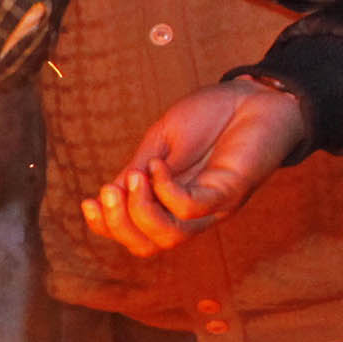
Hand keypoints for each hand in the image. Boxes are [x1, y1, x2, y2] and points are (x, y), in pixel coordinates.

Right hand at [80, 77, 308, 256]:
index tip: (88, 203)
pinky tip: (159, 164)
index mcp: (170, 201)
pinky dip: (166, 189)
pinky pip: (191, 206)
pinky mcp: (229, 191)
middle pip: (150, 245)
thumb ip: (139, 169)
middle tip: (106, 193)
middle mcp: (191, 212)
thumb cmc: (209, 117)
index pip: (136, 234)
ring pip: (170, 236)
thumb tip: (109, 194)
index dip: (108, 228)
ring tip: (133, 178)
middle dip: (119, 225)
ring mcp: (211, 205)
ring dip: (140, 212)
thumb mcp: (162, 142)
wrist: (254, 96)